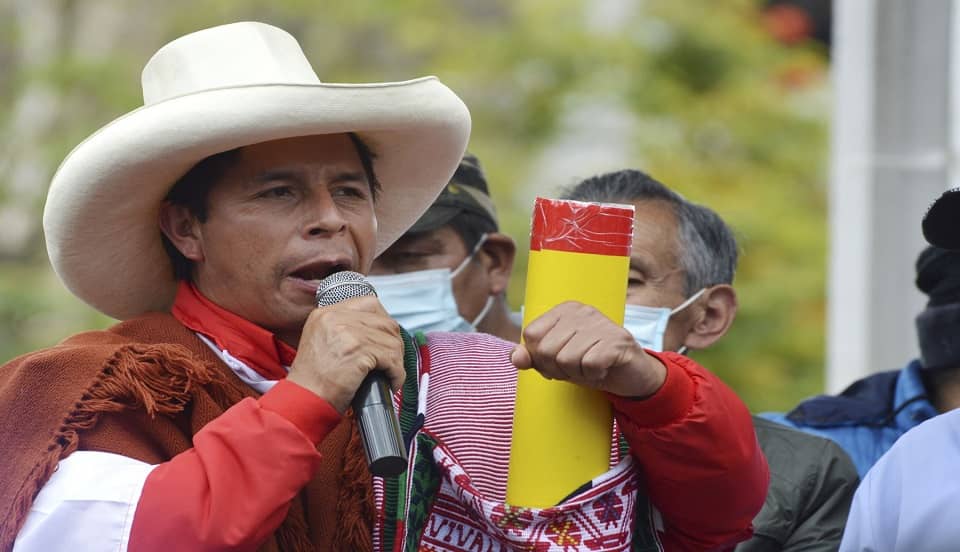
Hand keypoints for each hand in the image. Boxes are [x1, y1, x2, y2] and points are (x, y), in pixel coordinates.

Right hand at [287, 295, 404, 412]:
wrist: (304, 400)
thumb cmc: (313, 381)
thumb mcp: (321, 342)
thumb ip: (343, 330)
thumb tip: (375, 333)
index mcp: (325, 314)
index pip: (369, 304)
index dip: (383, 323)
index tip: (387, 339)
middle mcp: (335, 318)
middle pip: (384, 321)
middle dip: (394, 343)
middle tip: (393, 361)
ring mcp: (347, 332)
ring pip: (391, 340)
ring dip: (397, 361)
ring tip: (392, 374)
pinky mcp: (358, 351)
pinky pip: (392, 358)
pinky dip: (397, 373)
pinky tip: (392, 382)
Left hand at [510, 301, 665, 398]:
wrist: (631, 375)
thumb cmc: (590, 363)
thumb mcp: (557, 362)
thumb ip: (534, 357)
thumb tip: (515, 357)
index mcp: (564, 310)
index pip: (531, 335)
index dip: (540, 357)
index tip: (558, 361)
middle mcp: (582, 311)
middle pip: (546, 350)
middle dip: (558, 369)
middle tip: (577, 367)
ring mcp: (601, 323)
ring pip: (566, 359)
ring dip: (577, 373)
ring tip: (590, 367)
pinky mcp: (617, 340)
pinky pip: (588, 365)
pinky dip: (593, 375)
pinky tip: (603, 369)